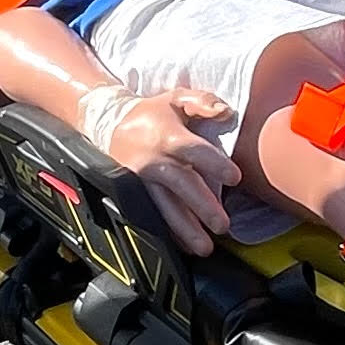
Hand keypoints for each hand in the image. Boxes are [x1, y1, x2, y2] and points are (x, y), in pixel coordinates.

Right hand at [74, 84, 241, 252]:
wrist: (109, 124)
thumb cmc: (151, 114)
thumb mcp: (175, 98)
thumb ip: (202, 102)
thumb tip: (225, 111)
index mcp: (168, 137)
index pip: (195, 152)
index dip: (216, 164)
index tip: (235, 177)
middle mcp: (154, 161)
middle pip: (182, 185)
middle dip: (203, 207)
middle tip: (222, 225)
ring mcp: (141, 181)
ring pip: (164, 207)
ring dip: (185, 229)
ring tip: (204, 246)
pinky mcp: (133, 194)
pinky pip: (151, 215)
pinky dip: (168, 233)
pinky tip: (182, 245)